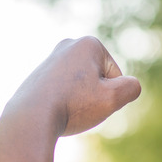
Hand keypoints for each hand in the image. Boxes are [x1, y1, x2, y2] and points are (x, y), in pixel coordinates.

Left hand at [3, 36, 140, 136]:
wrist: (30, 118)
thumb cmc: (72, 106)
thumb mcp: (112, 99)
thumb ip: (131, 88)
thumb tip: (130, 85)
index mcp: (89, 43)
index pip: (116, 77)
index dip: (109, 95)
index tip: (89, 100)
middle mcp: (68, 45)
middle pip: (98, 80)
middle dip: (94, 96)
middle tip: (77, 106)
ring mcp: (51, 59)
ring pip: (80, 88)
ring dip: (78, 102)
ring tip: (63, 109)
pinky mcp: (39, 75)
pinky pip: (63, 93)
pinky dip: (62, 104)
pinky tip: (51, 111)